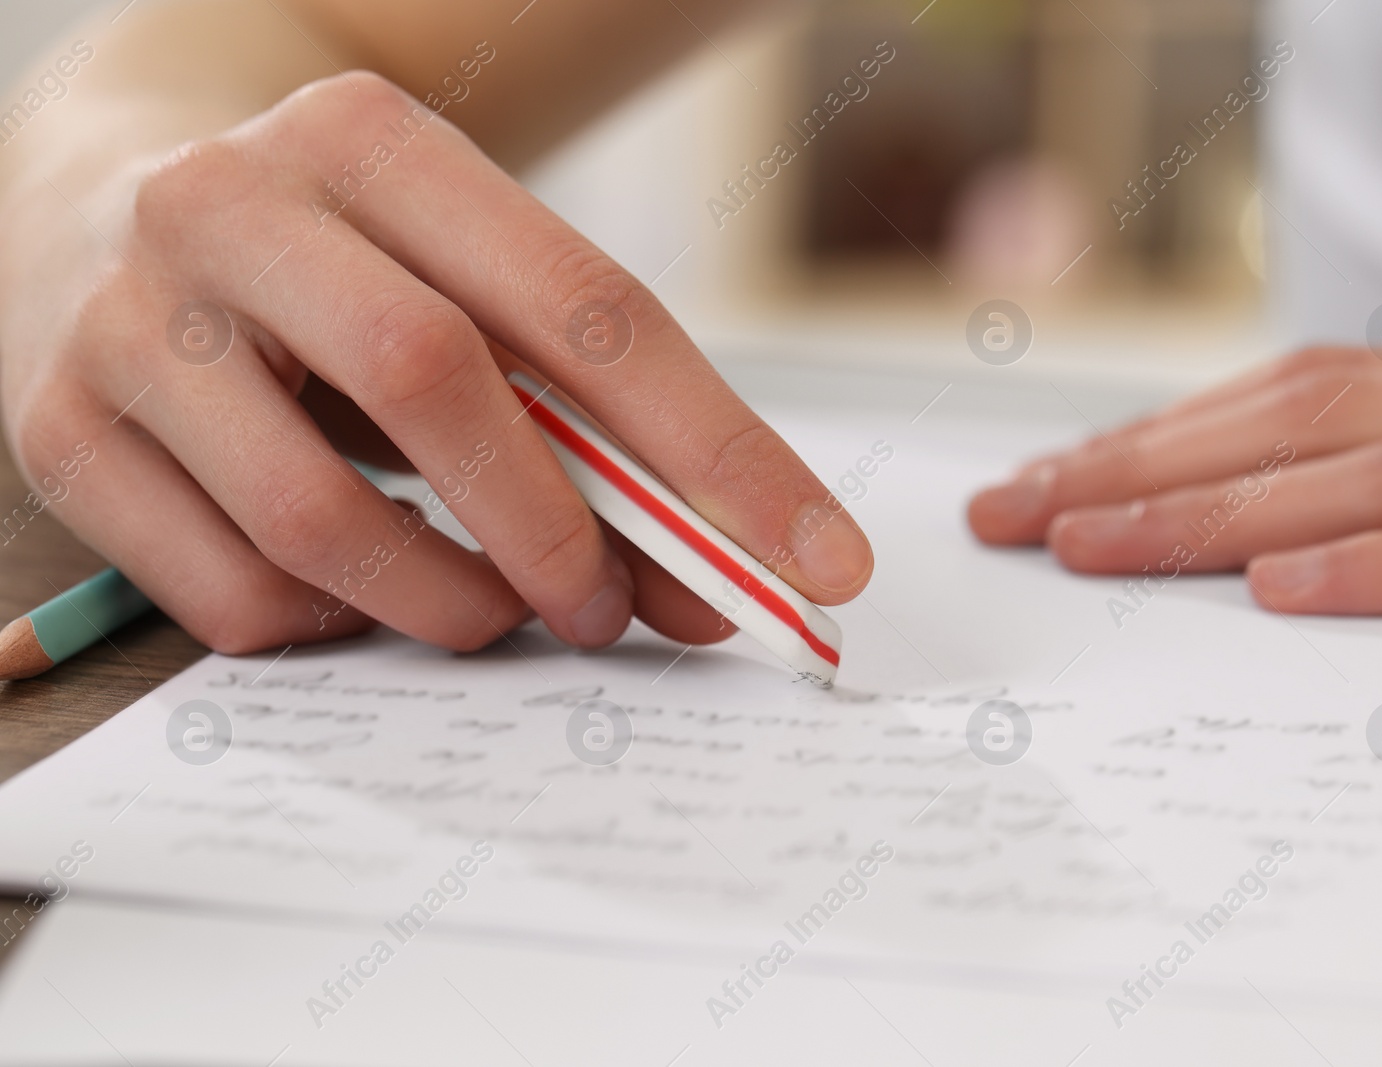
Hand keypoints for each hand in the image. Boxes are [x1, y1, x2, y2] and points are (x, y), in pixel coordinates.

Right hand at [0, 72, 871, 652]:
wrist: (101, 191)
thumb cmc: (344, 260)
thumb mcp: (467, 290)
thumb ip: (582, 429)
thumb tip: (697, 594)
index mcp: (373, 141)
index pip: (590, 308)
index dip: (722, 450)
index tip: (821, 562)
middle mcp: (233, 207)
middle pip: (435, 383)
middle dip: (559, 531)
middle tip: (616, 613)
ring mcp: (127, 320)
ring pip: (317, 515)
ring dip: (447, 603)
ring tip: (499, 613)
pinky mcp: (59, 432)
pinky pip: (229, 590)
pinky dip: (335, 625)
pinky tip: (365, 592)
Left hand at [967, 345, 1381, 614]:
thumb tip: (1275, 532)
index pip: (1286, 399)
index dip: (1158, 436)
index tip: (1046, 478)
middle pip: (1289, 424)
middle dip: (1134, 466)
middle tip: (1007, 512)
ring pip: (1362, 471)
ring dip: (1212, 508)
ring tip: (1084, 544)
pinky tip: (1276, 589)